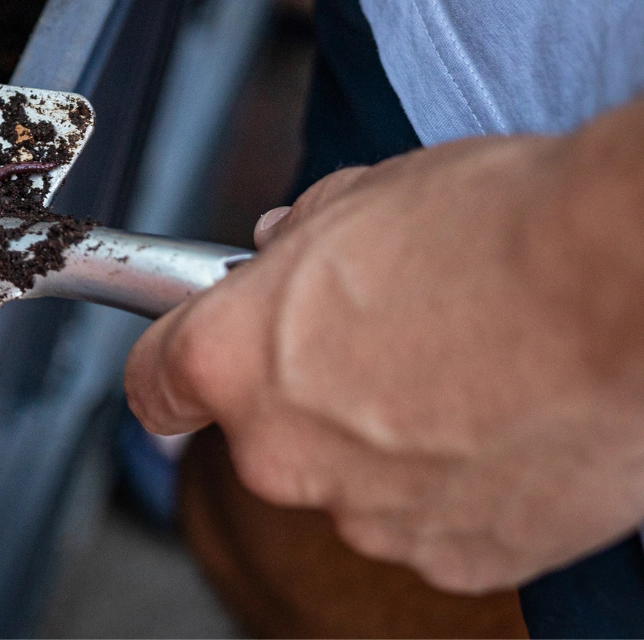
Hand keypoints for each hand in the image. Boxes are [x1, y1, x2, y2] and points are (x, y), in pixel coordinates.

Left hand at [125, 98, 643, 592]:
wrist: (623, 287)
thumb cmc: (502, 231)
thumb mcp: (357, 197)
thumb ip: (296, 245)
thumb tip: (284, 252)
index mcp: (234, 359)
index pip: (155, 385)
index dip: (177, 366)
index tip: (197, 358)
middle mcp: (282, 452)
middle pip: (264, 435)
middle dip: (311, 393)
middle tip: (389, 338)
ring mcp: (368, 515)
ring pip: (351, 480)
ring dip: (389, 441)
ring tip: (471, 373)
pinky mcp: (455, 556)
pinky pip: (432, 519)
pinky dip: (461, 483)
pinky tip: (509, 422)